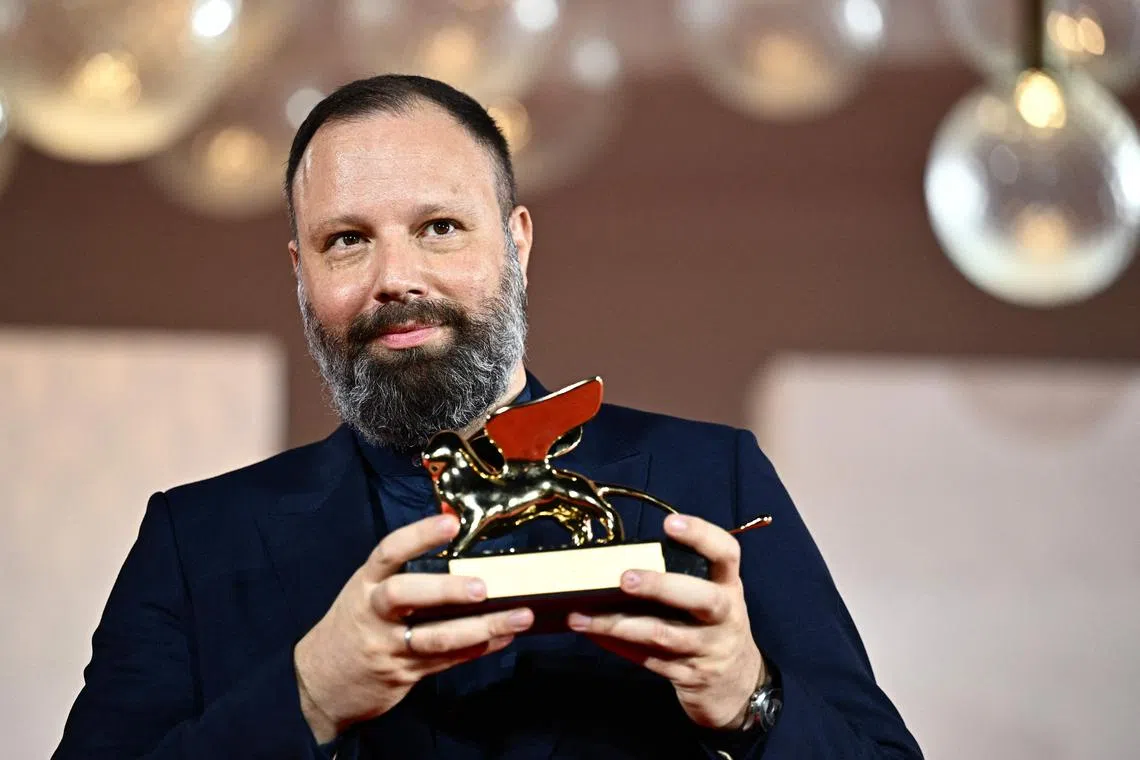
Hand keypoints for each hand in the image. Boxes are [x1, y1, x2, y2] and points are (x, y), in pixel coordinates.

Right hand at [294, 514, 534, 741]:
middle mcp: (374, 612)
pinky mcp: (404, 673)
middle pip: (405, 595)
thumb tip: (458, 552)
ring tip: (519, 617)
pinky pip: (447, 660)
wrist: (317, 684)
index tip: (450, 522)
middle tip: (482, 587)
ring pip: (437, 637)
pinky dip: (479, 648)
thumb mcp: (366, 593)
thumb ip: (402, 576)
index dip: (419, 536)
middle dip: (445, 590)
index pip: (389, 553)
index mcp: (365, 583)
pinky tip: (504, 637)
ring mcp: (388, 646)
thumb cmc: (353, 626)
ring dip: (483, 628)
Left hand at [567, 514, 764, 729]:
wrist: (737, 683)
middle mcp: (724, 616)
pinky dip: (618, 646)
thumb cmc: (713, 625)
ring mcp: (708, 649)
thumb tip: (620, 560)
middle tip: (625, 578)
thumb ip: (683, 578)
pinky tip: (593, 634)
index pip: (726, 554)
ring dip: (618, 624)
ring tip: (581, 617)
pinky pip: (648, 659)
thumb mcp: (712, 596)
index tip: (670, 523)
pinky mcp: (688, 675)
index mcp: (728, 586)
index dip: (701, 535)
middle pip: (702, 598)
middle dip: (661, 586)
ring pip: (663, 635)